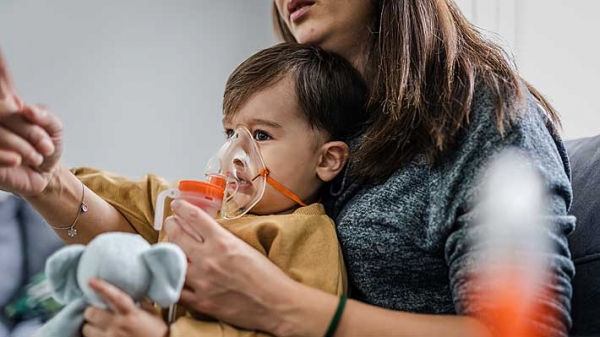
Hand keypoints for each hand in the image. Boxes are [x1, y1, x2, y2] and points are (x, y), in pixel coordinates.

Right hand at [0, 50, 63, 195]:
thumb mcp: (54, 129)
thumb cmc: (48, 149)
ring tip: (38, 157)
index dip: (0, 68)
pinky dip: (6, 155)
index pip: (2, 81)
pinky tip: (18, 161)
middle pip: (3, 110)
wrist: (45, 177)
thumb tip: (26, 109)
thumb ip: (45, 117)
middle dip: (29, 130)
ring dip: (22, 145)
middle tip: (46, 146)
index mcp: (9, 104)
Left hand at [82, 279, 167, 336]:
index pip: (115, 297)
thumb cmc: (157, 332)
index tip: (91, 281)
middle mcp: (119, 326)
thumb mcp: (152, 314)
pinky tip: (101, 334)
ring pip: (87, 329)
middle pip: (92, 313)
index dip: (102, 288)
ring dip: (91, 326)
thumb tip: (127, 297)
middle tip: (96, 311)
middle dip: (92, 311)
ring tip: (99, 326)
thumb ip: (139, 304)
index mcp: (132, 314)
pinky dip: (94, 335)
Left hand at [163, 199, 298, 334]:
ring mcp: (202, 282)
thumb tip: (205, 232)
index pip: (194, 217)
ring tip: (169, 249)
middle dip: (171, 225)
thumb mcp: (245, 248)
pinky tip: (171, 275)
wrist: (277, 303)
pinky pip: (176, 289)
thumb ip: (223, 239)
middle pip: (177, 235)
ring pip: (171, 261)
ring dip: (169, 252)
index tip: (177, 206)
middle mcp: (209, 259)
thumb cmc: (267, 276)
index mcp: (223, 242)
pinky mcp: (201, 302)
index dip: (182, 208)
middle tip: (171, 223)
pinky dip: (171, 281)